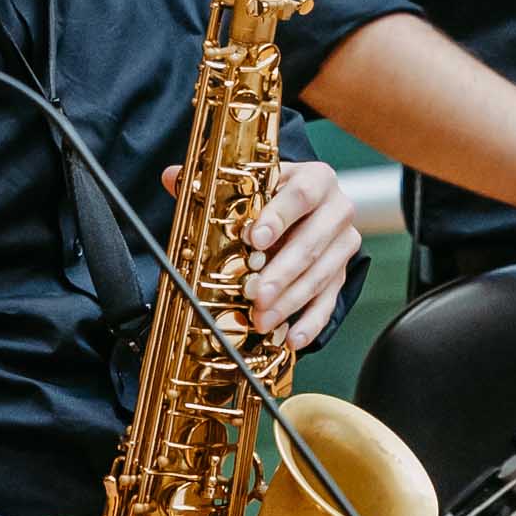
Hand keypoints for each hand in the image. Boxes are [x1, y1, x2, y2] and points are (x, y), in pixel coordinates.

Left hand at [161, 158, 364, 351]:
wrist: (307, 209)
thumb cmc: (273, 195)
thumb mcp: (250, 184)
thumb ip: (212, 182)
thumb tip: (172, 178)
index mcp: (316, 179)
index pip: (301, 195)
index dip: (278, 217)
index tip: (254, 239)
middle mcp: (336, 209)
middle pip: (311, 242)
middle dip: (281, 272)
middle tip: (256, 294)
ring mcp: (343, 243)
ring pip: (320, 275)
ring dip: (289, 301)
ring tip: (262, 320)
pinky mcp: (343, 273)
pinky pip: (329, 300)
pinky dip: (311, 322)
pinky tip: (292, 337)